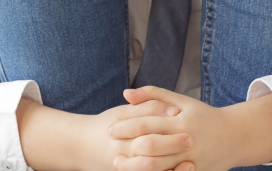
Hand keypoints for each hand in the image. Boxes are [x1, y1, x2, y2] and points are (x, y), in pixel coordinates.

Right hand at [15, 98, 191, 170]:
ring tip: (190, 162)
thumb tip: (174, 109)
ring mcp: (125, 166)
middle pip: (149, 148)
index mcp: (122, 133)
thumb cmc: (106, 126)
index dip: (166, 123)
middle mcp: (122, 152)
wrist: (81, 147)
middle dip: (171, 145)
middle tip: (190, 140)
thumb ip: (146, 107)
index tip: (184, 121)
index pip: (146, 126)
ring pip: (149, 168)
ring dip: (171, 167)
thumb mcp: (123, 113)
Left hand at [109, 87, 262, 170]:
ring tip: (119, 164)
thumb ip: (153, 95)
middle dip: (128, 148)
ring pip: (158, 167)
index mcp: (180, 121)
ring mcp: (191, 160)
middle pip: (150, 147)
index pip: (147, 124)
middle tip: (112, 149)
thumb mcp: (182, 102)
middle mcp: (185, 141)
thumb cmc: (205, 117)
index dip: (126, 127)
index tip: (111, 129)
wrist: (236, 137)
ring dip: (135, 167)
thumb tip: (125, 93)